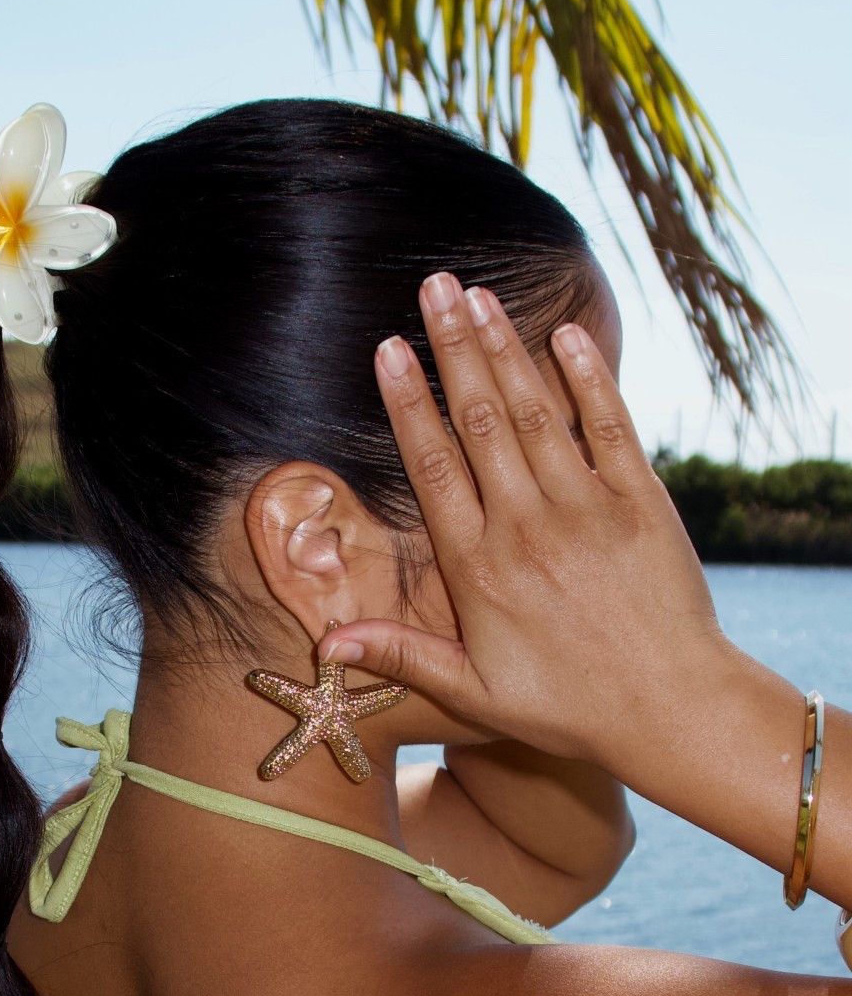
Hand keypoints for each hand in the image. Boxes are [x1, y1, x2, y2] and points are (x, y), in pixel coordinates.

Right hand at [320, 274, 726, 778]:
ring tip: (479, 295)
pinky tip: (566, 334)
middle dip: (453, 347)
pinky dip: (589, 379)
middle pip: (479, 420)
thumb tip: (324, 643)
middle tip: (433, 286)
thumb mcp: (474, 693)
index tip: (389, 348)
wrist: (671, 709)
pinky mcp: (641, 503)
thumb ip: (401, 655)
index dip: (408, 402)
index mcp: (478, 569)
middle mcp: (527, 528)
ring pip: (535, 412)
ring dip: (506, 348)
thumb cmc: (569, 708)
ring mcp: (587, 510)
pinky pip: (609, 427)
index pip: (432, 467)